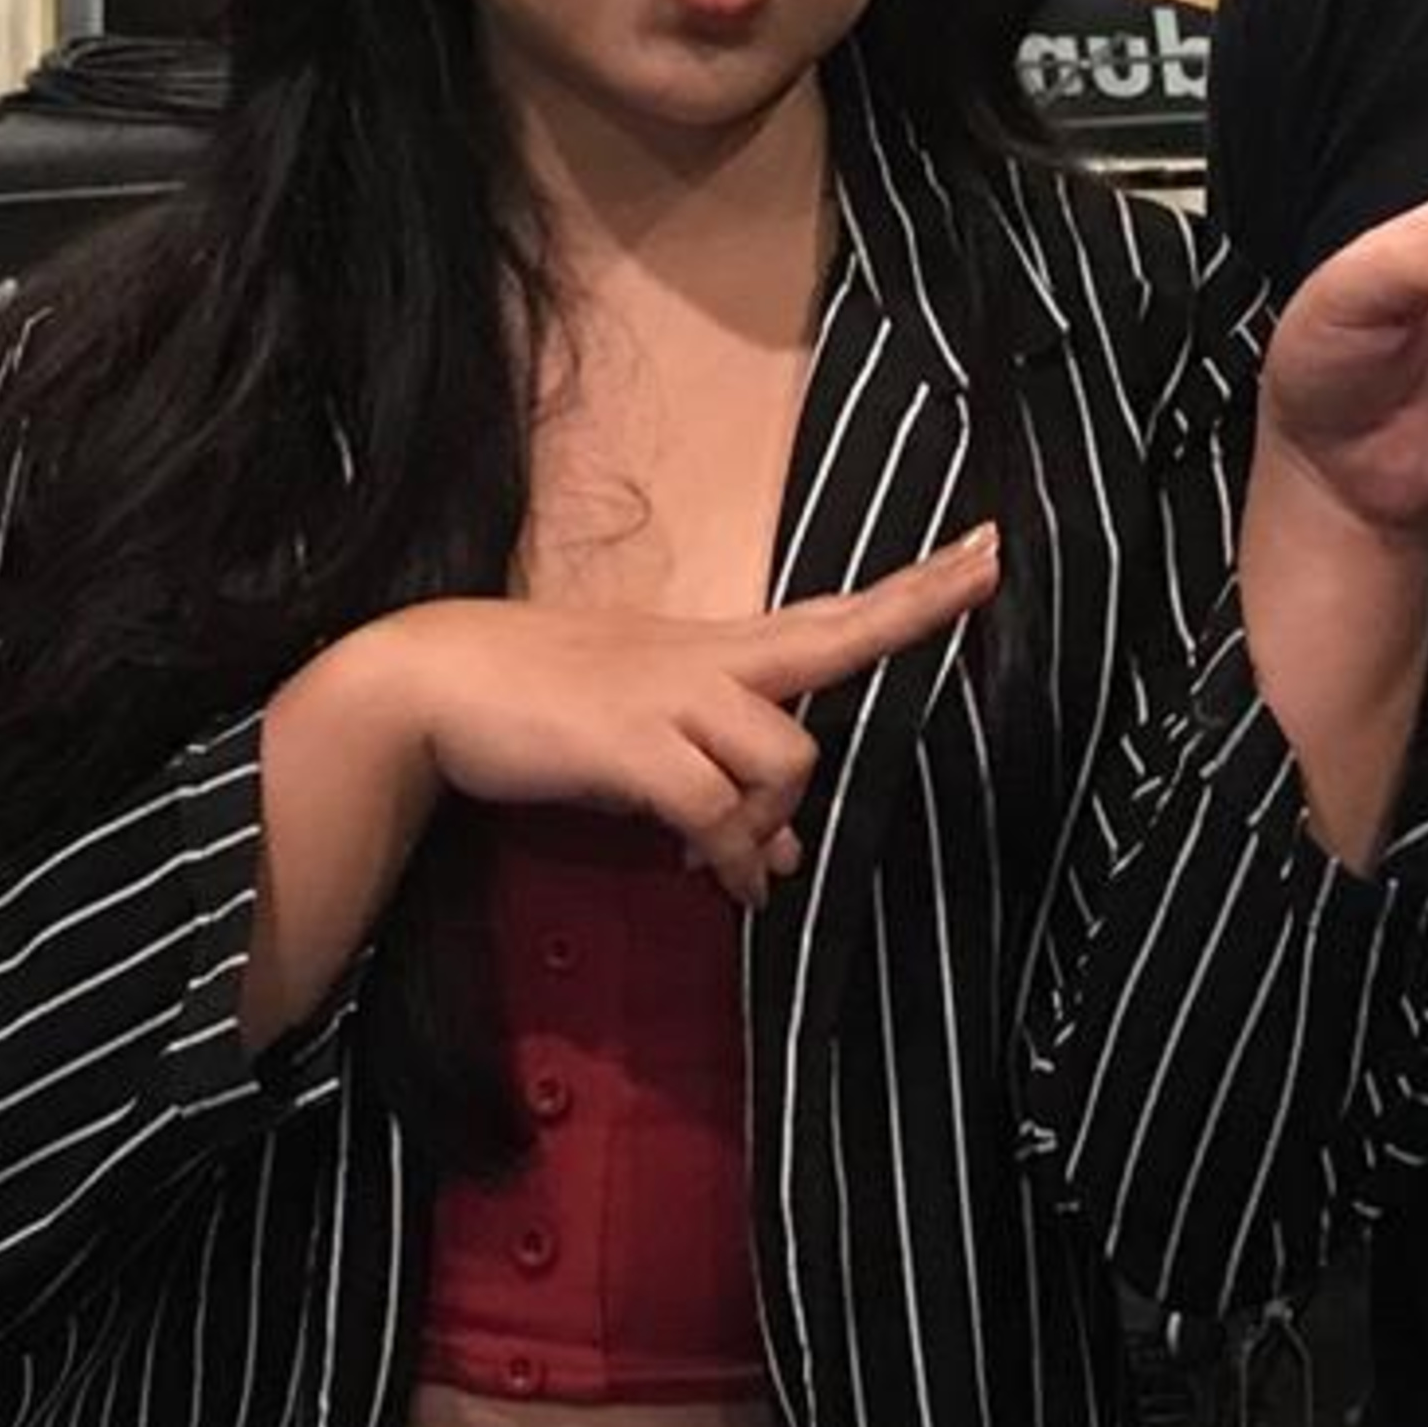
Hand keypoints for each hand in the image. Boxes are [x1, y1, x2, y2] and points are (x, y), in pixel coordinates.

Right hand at [361, 526, 1000, 906]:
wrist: (432, 680)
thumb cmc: (545, 704)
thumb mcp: (650, 740)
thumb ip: (725, 784)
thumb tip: (788, 853)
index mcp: (718, 650)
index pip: (835, 611)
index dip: (915, 589)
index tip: (989, 547)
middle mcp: (709, 659)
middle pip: (837, 632)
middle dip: (917, 606)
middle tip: (995, 563)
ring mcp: (670, 693)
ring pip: (786, 754)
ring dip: (774, 820)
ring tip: (739, 868)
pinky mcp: (628, 742)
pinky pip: (715, 806)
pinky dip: (729, 850)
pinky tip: (721, 879)